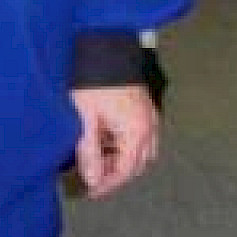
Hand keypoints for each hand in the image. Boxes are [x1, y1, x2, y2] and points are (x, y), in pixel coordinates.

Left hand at [71, 83, 157, 198]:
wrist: (105, 46)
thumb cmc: (94, 80)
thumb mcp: (86, 117)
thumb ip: (90, 151)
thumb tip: (93, 180)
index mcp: (137, 132)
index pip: (125, 171)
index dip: (108, 184)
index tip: (91, 191)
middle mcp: (149, 126)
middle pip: (136, 164)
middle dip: (115, 173)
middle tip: (93, 174)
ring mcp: (150, 115)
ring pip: (142, 151)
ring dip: (122, 158)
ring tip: (98, 156)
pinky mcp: (145, 105)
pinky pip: (142, 135)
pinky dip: (126, 143)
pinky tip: (108, 137)